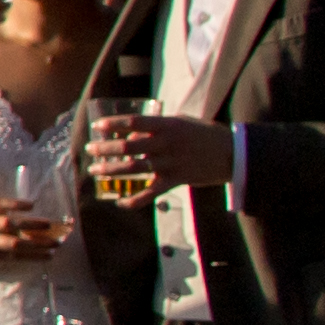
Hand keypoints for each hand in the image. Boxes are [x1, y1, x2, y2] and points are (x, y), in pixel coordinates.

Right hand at [0, 202, 71, 268]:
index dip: (14, 204)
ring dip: (37, 243)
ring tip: (55, 243)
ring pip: (15, 243)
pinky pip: (18, 257)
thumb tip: (47, 225)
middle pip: (7, 223)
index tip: (32, 205)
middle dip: (29, 223)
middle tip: (49, 225)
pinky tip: (48, 255)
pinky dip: (35, 256)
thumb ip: (13, 220)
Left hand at [93, 112, 233, 196]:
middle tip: (90, 149)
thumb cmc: (204, 134)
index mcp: (168, 125)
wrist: (234, 153)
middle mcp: (168, 143)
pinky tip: (121, 202)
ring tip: (95, 170)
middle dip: (106, 148)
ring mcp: (173, 163)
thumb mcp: (181, 122)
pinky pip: (153, 192)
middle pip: (130, 146)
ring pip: (135, 169)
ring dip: (112, 170)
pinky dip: (136, 200)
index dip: (114, 124)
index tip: (97, 126)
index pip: (135, 122)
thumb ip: (157, 127)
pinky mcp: (178, 180)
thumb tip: (130, 133)